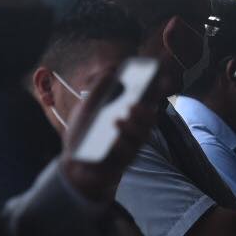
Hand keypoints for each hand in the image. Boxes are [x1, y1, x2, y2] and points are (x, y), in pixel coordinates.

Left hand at [60, 59, 174, 202]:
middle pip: (150, 120)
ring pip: (141, 137)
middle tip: (133, 105)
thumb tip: (110, 73)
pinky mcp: (122, 163)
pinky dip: (121, 145)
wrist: (72, 163)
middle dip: (145, 112)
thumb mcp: (86, 109)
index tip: (163, 79)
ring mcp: (131, 147)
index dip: (158, 91)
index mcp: (128, 114)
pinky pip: (128, 155)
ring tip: (118, 120)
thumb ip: (97, 91)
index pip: (147, 100)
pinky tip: (114, 140)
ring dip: (132, 128)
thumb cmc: (83, 134)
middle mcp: (134, 130)